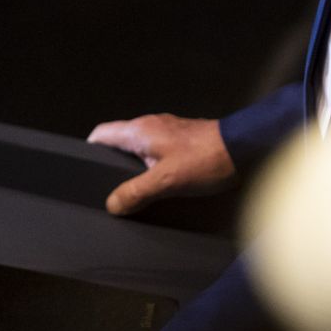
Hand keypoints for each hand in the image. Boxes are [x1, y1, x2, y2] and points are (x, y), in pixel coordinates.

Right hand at [87, 113, 235, 215]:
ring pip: (139, 148)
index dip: (89, 151)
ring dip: (134, 168)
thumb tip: (112, 204)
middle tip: (110, 190)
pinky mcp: (183, 141)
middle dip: (111, 165)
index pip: (102, 133)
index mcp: (140, 130)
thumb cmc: (207, 159)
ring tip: (134, 193)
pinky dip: (152, 167)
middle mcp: (151, 126)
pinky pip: (157, 152)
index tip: (85, 172)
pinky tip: (159, 186)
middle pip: (119, 142)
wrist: (245, 149)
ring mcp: (168, 131)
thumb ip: (136, 192)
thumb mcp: (166, 181)